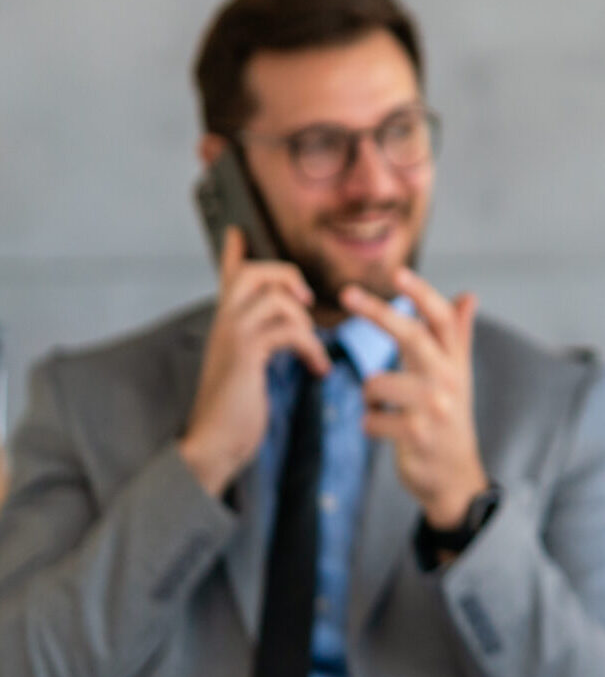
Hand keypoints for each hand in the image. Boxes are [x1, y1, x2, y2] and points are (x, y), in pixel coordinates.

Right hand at [178, 226, 328, 496]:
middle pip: (255, 273)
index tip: (238, 233)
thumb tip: (281, 335)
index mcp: (225, 324)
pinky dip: (311, 348)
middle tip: (306, 303)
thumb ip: (261, 346)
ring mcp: (232, 335)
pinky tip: (317, 370)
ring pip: (275, 298)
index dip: (234, 252)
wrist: (214, 443)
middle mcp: (224, 322)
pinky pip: (288, 331)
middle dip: (287, 278)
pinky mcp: (246, 353)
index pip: (228, 276)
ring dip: (306, 324)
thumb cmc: (235, 411)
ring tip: (314, 354)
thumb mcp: (248, 371)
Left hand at [342, 269, 487, 528]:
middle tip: (346, 294)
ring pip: (378, 382)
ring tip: (382, 406)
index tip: (397, 272)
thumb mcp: (457, 377)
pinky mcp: (418, 435)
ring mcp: (435, 409)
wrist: (455, 478)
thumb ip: (458, 336)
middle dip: (378, 313)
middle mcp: (449, 381)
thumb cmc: (448, 421)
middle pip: (413, 336)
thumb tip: (469, 295)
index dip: (421, 294)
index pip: (442, 319)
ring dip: (368, 393)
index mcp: (454, 363)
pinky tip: (385, 430)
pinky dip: (369, 423)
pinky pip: (371, 419)